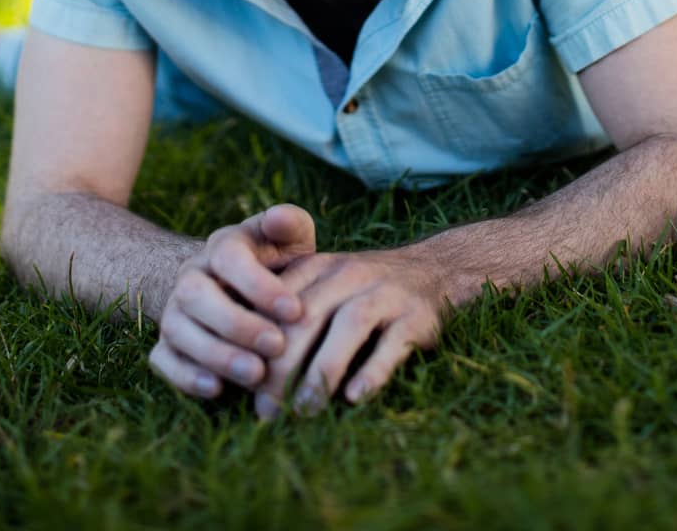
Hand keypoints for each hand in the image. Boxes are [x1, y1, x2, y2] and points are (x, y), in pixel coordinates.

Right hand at [148, 204, 315, 398]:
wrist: (241, 292)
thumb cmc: (277, 264)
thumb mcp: (289, 239)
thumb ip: (290, 223)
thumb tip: (278, 218)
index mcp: (222, 246)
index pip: (229, 258)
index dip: (260, 285)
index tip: (296, 311)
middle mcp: (192, 275)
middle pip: (195, 293)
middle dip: (236, 323)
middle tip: (277, 345)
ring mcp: (174, 310)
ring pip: (177, 329)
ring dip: (216, 354)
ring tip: (257, 374)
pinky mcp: (167, 345)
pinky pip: (162, 360)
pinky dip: (185, 376)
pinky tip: (218, 389)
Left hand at [252, 246, 447, 417]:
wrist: (434, 269)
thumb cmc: (362, 291)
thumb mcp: (324, 286)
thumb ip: (288, 312)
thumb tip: (241, 367)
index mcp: (320, 266)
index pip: (279, 302)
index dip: (257, 342)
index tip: (241, 383)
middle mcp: (350, 274)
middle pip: (309, 316)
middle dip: (283, 365)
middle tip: (266, 409)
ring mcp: (386, 292)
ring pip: (350, 326)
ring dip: (323, 370)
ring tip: (304, 410)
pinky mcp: (416, 316)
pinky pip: (393, 343)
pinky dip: (373, 370)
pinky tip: (354, 398)